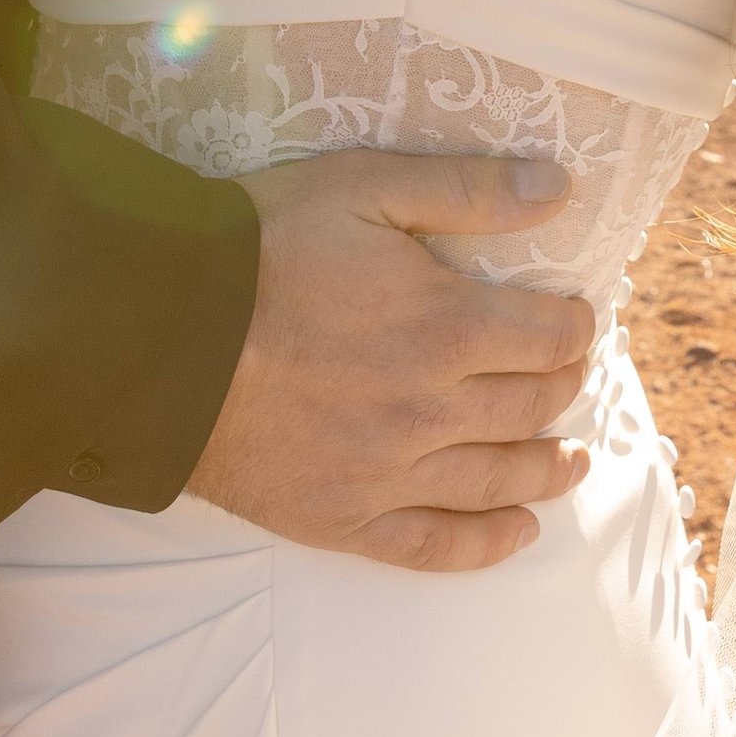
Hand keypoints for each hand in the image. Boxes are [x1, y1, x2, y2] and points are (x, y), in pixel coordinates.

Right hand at [188, 151, 594, 570]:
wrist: (159, 339)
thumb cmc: (260, 250)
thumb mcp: (364, 189)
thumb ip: (467, 191)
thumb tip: (560, 188)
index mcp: (448, 328)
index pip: (552, 335)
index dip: (576, 323)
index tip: (577, 315)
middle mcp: (433, 412)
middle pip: (534, 406)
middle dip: (565, 385)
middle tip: (570, 373)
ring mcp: (390, 475)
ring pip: (499, 480)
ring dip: (549, 468)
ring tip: (574, 460)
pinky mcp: (345, 521)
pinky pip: (436, 547)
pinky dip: (488, 543)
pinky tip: (518, 531)